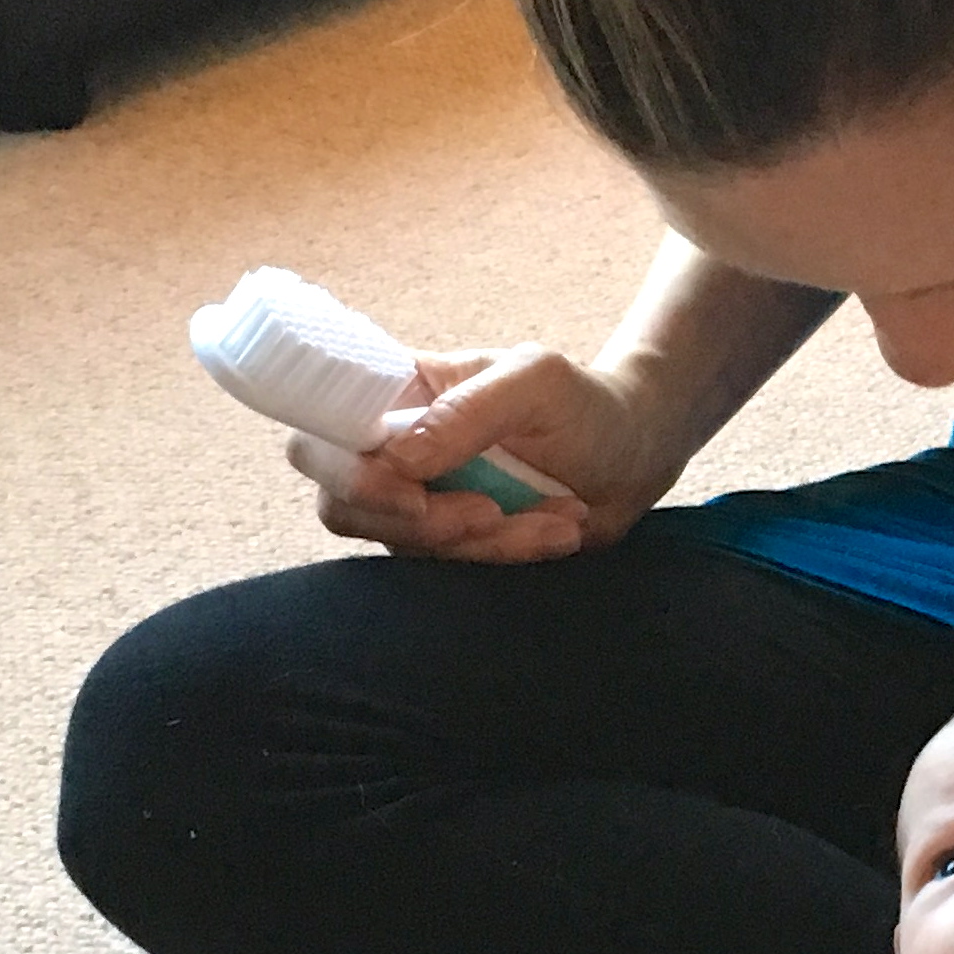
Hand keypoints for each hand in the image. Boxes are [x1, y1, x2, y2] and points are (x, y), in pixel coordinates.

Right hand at [286, 344, 682, 563]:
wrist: (636, 455)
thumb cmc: (584, 403)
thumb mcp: (536, 382)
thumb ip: (467, 411)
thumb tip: (397, 459)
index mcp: (396, 395)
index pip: (317, 432)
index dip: (343, 472)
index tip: (409, 492)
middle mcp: (392, 453)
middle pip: (342, 507)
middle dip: (419, 524)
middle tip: (489, 513)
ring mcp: (417, 506)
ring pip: (404, 549)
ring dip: (484, 543)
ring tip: (558, 512)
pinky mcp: (452, 548)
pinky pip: (455, 571)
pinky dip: (512, 556)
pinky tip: (561, 527)